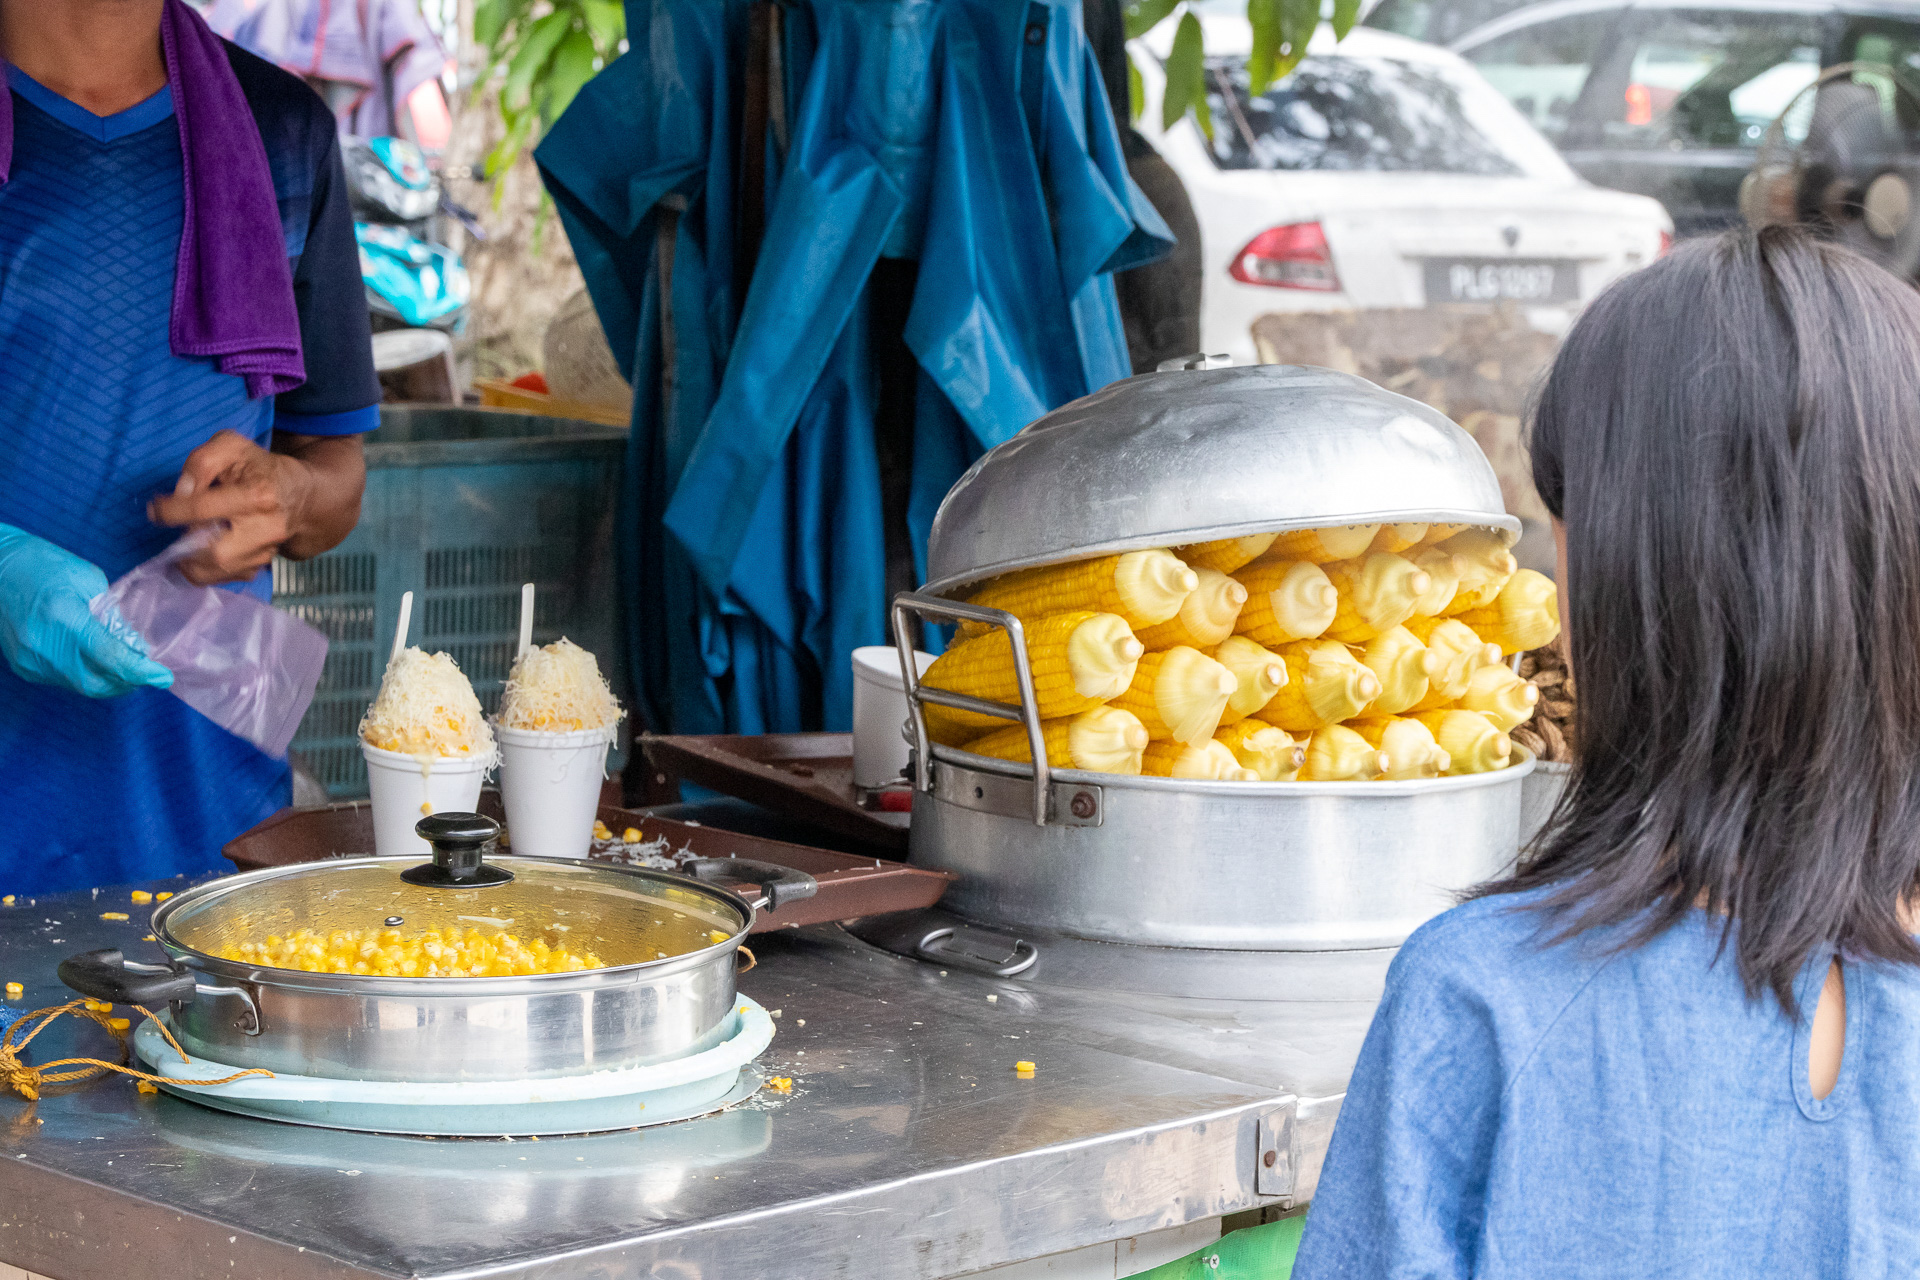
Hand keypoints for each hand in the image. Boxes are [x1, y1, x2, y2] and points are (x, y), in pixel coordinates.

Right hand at [0, 526, 172, 697]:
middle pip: (95, 683)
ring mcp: (29, 660)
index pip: (109, 657)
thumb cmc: (43, 565)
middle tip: (148, 673)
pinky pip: (63, 681)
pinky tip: (96, 662)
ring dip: (108, 681)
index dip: (140, 671)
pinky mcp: (22, 666)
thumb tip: (135, 646)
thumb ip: (113, 616)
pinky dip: (85, 676)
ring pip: (79, 686)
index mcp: (63, 617)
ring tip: (125, 666)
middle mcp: (43, 645)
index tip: (163, 677)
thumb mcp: (88, 580)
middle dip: (127, 683)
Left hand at [147, 430, 316, 584]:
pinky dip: (207, 567)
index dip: (170, 510)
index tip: (156, 509)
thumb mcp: (231, 446)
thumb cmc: (260, 468)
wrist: (302, 496)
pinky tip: (207, 548)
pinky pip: (224, 578)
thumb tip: (181, 494)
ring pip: (216, 572)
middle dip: (185, 548)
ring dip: (191, 560)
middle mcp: (264, 530)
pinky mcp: (261, 566)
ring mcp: (265, 552)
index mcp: (257, 496)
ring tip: (190, 540)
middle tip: (178, 532)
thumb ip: (201, 462)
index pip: (202, 510)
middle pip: (214, 554)